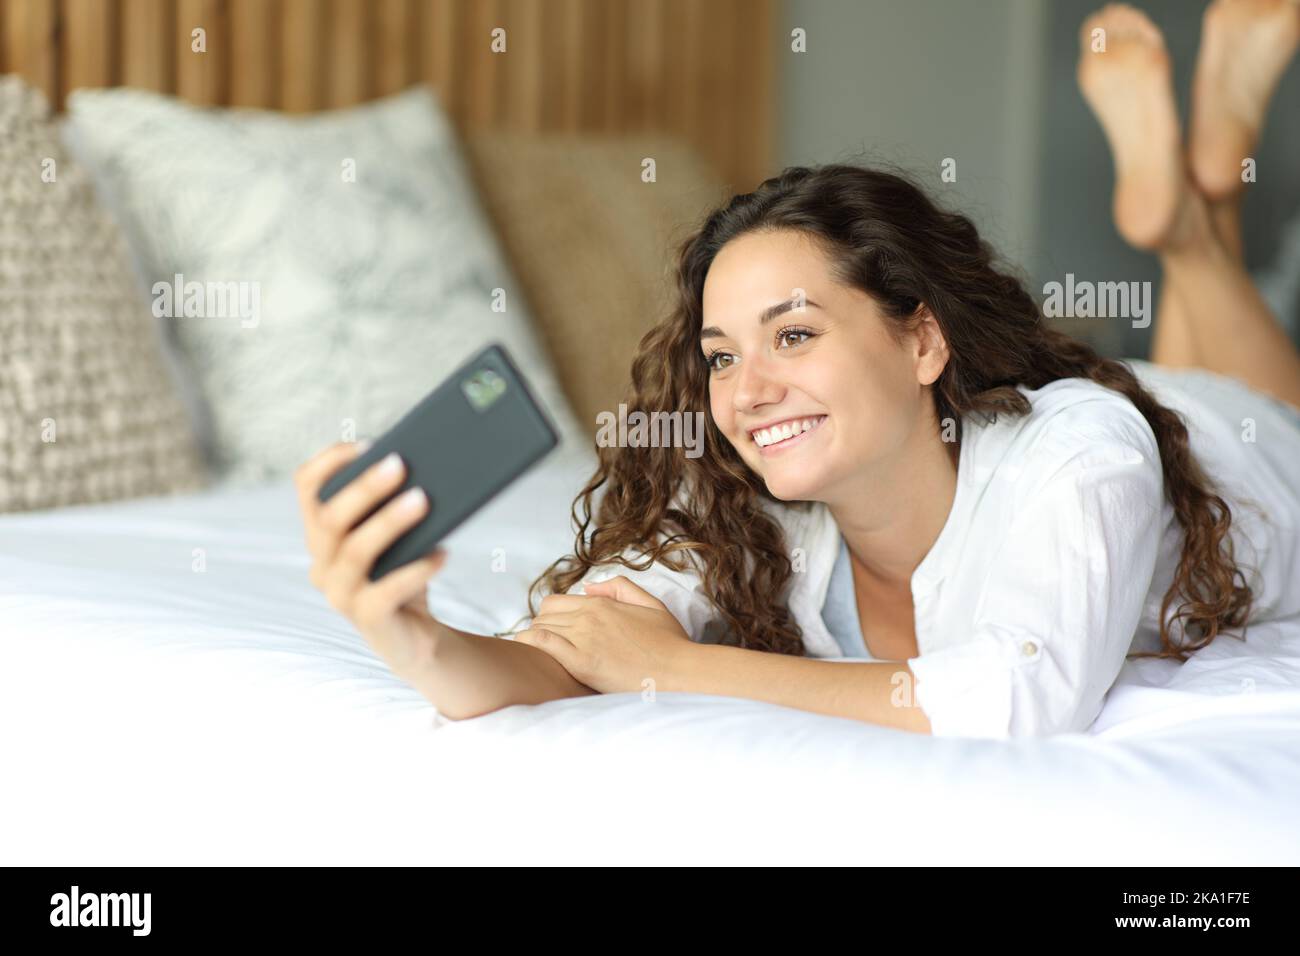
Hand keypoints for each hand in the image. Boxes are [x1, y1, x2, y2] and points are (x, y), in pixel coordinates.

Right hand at [294, 441, 447, 683]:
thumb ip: (397, 505)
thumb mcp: (399, 536)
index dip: (329, 461)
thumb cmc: (405, 572)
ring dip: (389, 522)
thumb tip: (425, 466)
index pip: (306, 487)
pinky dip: (415, 570)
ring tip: (424, 500)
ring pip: (355, 552)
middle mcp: (321, 562)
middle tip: (401, 464)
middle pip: (330, 519)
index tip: (367, 443)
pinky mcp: (367, 620)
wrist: (416, 634)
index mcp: (322, 533)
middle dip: (364, 488)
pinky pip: (384, 592)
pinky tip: (442, 554)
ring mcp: (339, 594)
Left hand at [513, 575, 695, 694]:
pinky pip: (542, 643)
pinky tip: (533, 659)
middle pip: (543, 616)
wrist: (681, 672)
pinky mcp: (581, 662)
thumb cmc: (670, 642)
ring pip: (538, 628)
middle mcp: (588, 616)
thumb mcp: (650, 604)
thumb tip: (588, 589)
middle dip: (541, 630)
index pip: (554, 603)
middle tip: (547, 649)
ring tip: (539, 658)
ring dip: (534, 641)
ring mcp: (584, 637)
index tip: (553, 634)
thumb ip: (620, 588)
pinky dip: (531, 646)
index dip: (549, 618)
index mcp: (601, 604)